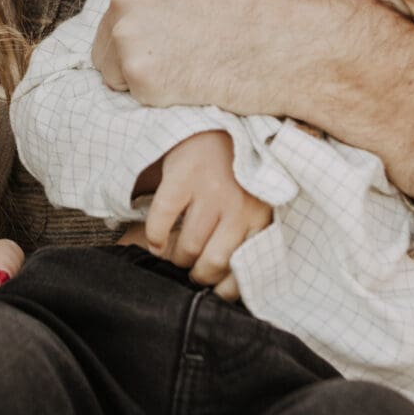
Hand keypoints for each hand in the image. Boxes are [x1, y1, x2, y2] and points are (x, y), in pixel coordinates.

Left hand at [92, 0, 299, 106]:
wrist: (309, 42)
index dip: (157, 15)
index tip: (184, 28)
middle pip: (117, 26)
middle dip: (146, 41)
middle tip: (187, 53)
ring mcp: (130, 34)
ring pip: (115, 60)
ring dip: (146, 67)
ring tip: (188, 69)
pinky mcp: (142, 75)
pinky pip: (133, 91)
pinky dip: (157, 95)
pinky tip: (191, 87)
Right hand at [133, 132, 270, 294]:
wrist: (218, 125)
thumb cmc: (237, 175)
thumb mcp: (254, 206)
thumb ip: (248, 238)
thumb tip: (229, 286)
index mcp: (260, 218)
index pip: (245, 271)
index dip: (225, 289)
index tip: (213, 289)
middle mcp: (238, 206)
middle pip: (213, 263)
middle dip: (197, 275)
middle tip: (190, 270)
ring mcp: (210, 191)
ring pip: (187, 246)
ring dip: (175, 257)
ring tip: (173, 253)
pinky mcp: (183, 177)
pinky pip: (161, 220)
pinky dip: (153, 236)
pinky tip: (154, 241)